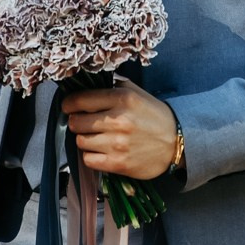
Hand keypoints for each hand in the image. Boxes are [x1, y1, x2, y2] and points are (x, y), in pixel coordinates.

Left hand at [62, 78, 176, 179]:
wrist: (176, 142)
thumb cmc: (154, 115)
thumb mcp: (137, 93)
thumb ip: (113, 85)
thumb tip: (87, 81)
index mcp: (122, 98)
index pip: (80, 100)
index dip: (69, 104)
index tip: (68, 107)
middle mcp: (118, 120)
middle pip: (76, 122)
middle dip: (77, 122)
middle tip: (85, 123)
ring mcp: (117, 144)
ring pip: (81, 142)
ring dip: (86, 139)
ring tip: (97, 137)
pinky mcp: (118, 163)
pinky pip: (88, 160)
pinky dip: (92, 156)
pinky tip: (102, 151)